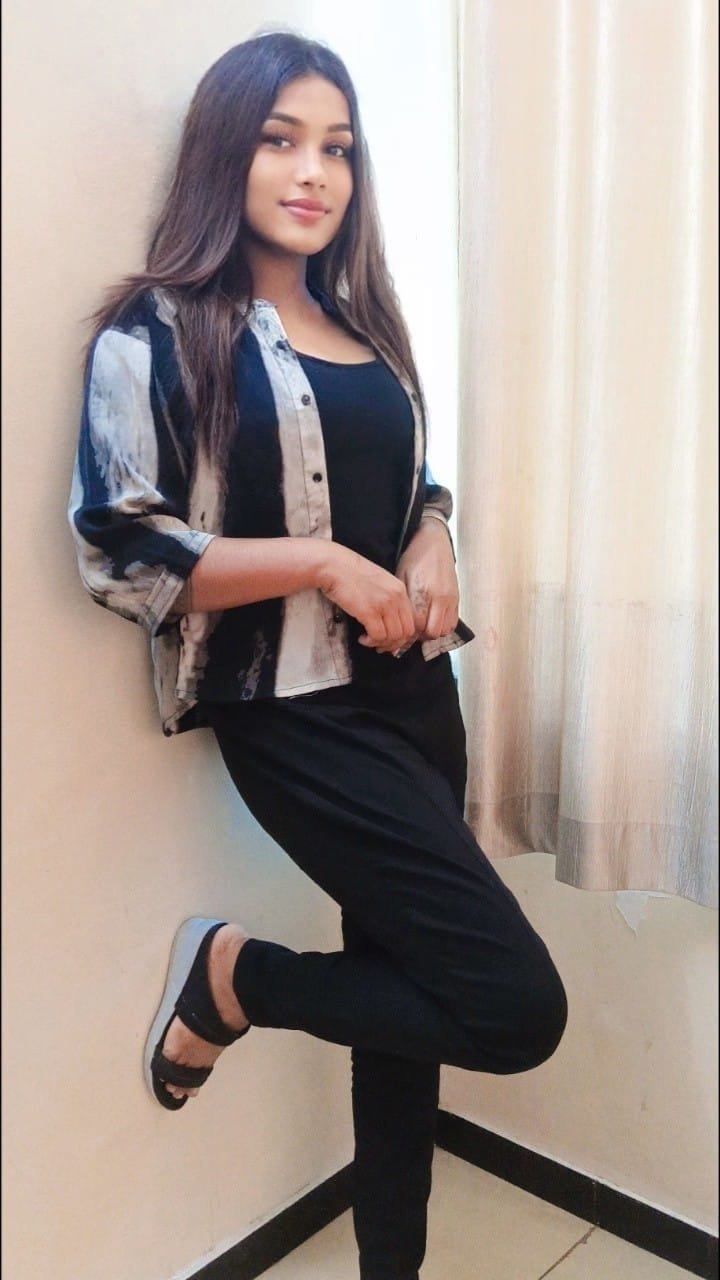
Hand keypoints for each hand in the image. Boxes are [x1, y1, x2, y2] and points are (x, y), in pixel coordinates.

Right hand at [317, 543, 417, 652]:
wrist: (333, 565)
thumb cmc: (350, 573)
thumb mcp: (378, 582)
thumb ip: (388, 599)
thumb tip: (389, 622)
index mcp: (400, 589)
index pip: (412, 621)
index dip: (403, 635)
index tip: (391, 639)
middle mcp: (396, 596)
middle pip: (406, 632)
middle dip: (394, 643)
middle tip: (380, 645)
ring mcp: (384, 604)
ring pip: (393, 636)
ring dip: (381, 643)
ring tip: (368, 640)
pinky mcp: (369, 611)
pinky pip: (378, 636)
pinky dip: (370, 641)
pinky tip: (362, 638)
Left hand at [390, 518, 458, 650]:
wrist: (434, 542)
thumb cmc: (413, 558)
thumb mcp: (401, 577)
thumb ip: (402, 602)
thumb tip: (396, 624)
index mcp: (423, 592)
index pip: (417, 625)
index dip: (407, 633)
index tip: (398, 632)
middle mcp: (440, 597)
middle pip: (432, 632)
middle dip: (419, 636)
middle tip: (409, 631)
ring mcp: (451, 599)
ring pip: (444, 631)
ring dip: (431, 632)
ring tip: (420, 626)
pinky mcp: (457, 599)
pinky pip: (452, 623)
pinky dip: (442, 627)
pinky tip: (431, 620)